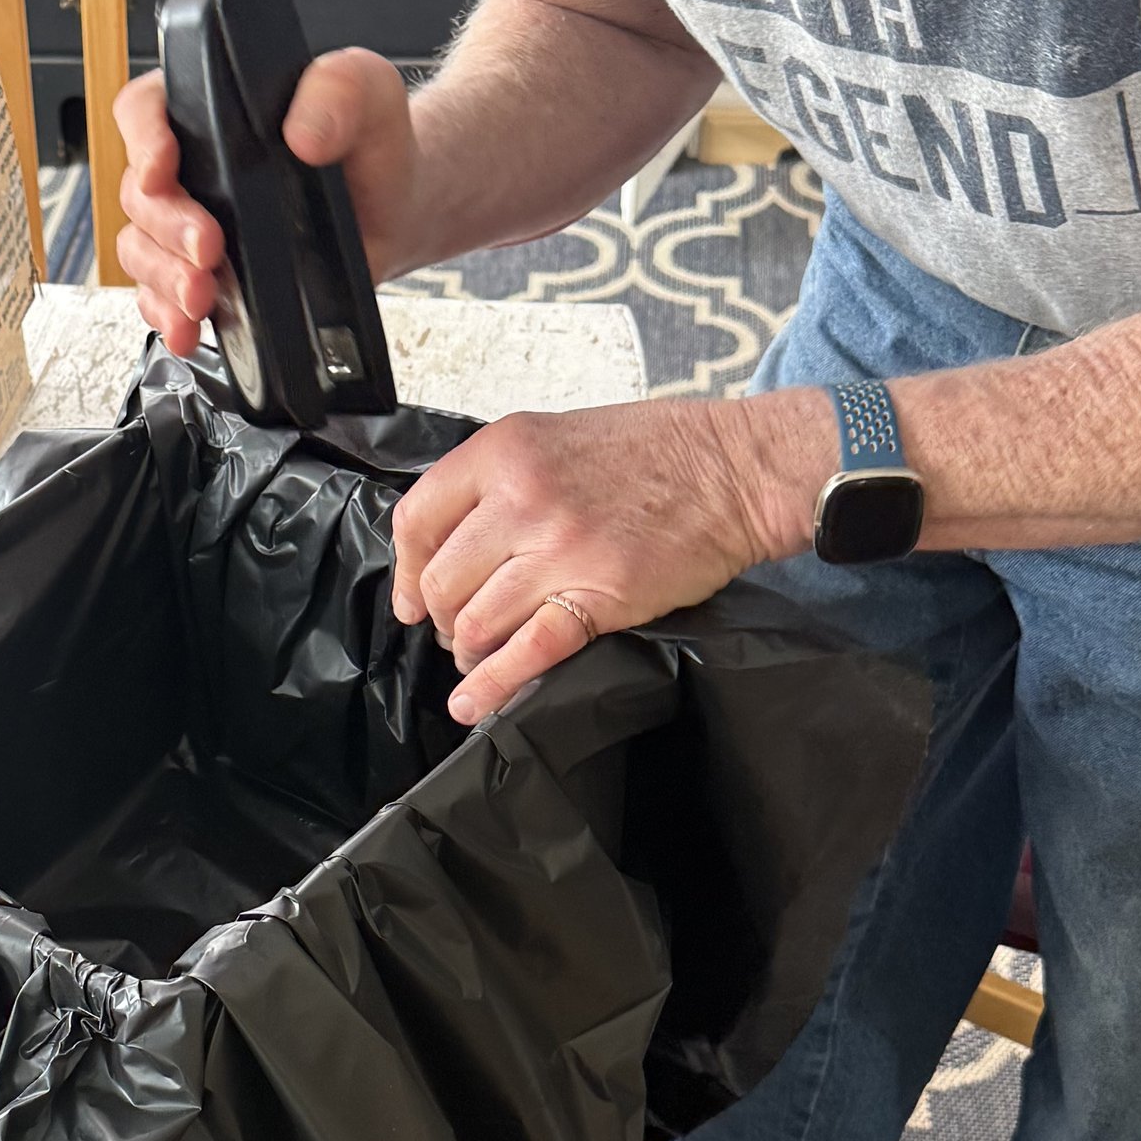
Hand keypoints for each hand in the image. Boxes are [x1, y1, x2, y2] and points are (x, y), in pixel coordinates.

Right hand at [111, 48, 422, 354]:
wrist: (397, 210)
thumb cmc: (374, 144)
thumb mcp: (368, 92)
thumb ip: (338, 89)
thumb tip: (302, 132)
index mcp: (212, 109)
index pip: (146, 109)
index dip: (142, 139)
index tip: (163, 168)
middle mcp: (193, 165)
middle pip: (139, 193)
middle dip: (165, 226)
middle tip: (208, 246)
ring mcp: (194, 222)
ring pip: (142, 249)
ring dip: (164, 277)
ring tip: (201, 295)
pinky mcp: (208, 273)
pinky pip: (161, 296)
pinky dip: (167, 315)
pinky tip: (188, 326)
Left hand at [391, 398, 804, 725]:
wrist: (734, 467)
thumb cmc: (654, 451)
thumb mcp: (554, 436)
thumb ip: (499, 481)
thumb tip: (450, 541)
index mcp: (503, 451)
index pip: (417, 519)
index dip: (406, 570)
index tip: (411, 597)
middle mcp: (521, 498)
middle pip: (441, 582)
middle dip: (442, 619)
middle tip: (457, 630)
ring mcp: (559, 549)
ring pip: (474, 622)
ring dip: (470, 652)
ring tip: (480, 656)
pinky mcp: (598, 596)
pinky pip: (525, 652)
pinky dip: (491, 686)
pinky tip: (474, 703)